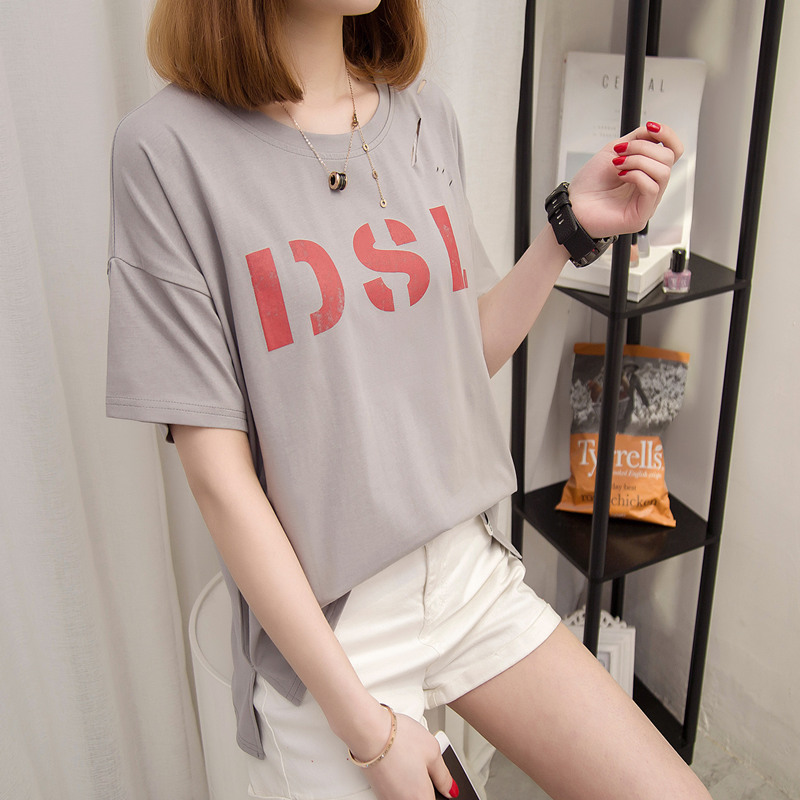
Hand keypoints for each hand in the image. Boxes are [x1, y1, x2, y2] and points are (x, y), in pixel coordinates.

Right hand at [355, 714, 457, 799]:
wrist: (368, 731)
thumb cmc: (399, 739)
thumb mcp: (432, 752)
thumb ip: (444, 776)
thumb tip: (451, 789)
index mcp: (421, 798)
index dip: (439, 791)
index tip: (439, 783)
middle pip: (421, 798)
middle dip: (426, 787)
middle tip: (425, 768)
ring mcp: (388, 798)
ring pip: (407, 796)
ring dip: (412, 785)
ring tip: (411, 762)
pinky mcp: (377, 790)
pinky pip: (394, 791)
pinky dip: (399, 780)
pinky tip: (399, 762)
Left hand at [567, 121, 683, 238]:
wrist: (572, 204)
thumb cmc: (589, 183)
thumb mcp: (614, 150)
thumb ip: (637, 139)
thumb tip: (654, 130)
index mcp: (647, 171)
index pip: (674, 151)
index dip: (667, 135)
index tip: (650, 127)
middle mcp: (650, 186)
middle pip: (668, 158)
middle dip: (643, 148)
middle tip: (620, 152)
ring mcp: (648, 201)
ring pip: (663, 172)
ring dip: (638, 161)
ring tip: (618, 164)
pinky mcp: (641, 215)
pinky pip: (652, 188)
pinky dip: (636, 176)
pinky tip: (621, 176)